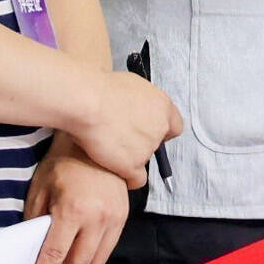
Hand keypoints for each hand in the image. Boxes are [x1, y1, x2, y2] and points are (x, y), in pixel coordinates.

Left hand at [23, 144, 129, 263]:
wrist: (97, 143)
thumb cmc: (62, 164)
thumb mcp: (40, 190)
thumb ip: (35, 223)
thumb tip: (32, 255)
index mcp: (72, 211)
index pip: (54, 256)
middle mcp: (96, 219)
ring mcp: (114, 220)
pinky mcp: (123, 218)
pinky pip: (107, 252)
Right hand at [71, 70, 182, 186]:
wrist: (89, 102)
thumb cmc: (101, 88)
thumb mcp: (131, 84)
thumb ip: (140, 100)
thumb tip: (134, 104)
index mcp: (162, 106)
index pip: (174, 126)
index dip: (161, 130)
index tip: (149, 130)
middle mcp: (159, 128)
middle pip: (156, 143)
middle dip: (140, 143)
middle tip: (120, 137)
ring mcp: (147, 148)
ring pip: (143, 160)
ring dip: (129, 157)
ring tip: (107, 147)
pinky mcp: (132, 165)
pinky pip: (137, 180)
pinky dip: (129, 179)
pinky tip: (116, 172)